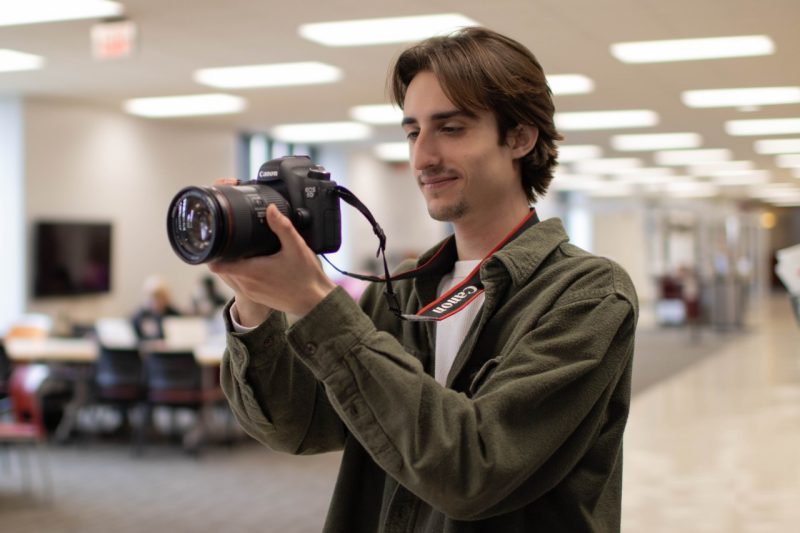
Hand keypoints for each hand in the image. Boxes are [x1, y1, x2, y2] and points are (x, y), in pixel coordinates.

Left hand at [208, 202, 336, 324]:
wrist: (314, 301)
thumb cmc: (305, 276)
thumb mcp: (296, 247)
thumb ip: (282, 226)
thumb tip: (271, 209)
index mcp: (251, 271)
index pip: (216, 264)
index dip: (212, 252)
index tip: (217, 239)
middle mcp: (247, 284)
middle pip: (221, 268)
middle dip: (223, 254)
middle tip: (232, 239)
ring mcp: (251, 293)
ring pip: (231, 276)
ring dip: (233, 264)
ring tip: (242, 250)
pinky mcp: (257, 297)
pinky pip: (242, 284)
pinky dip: (243, 273)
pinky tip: (255, 263)